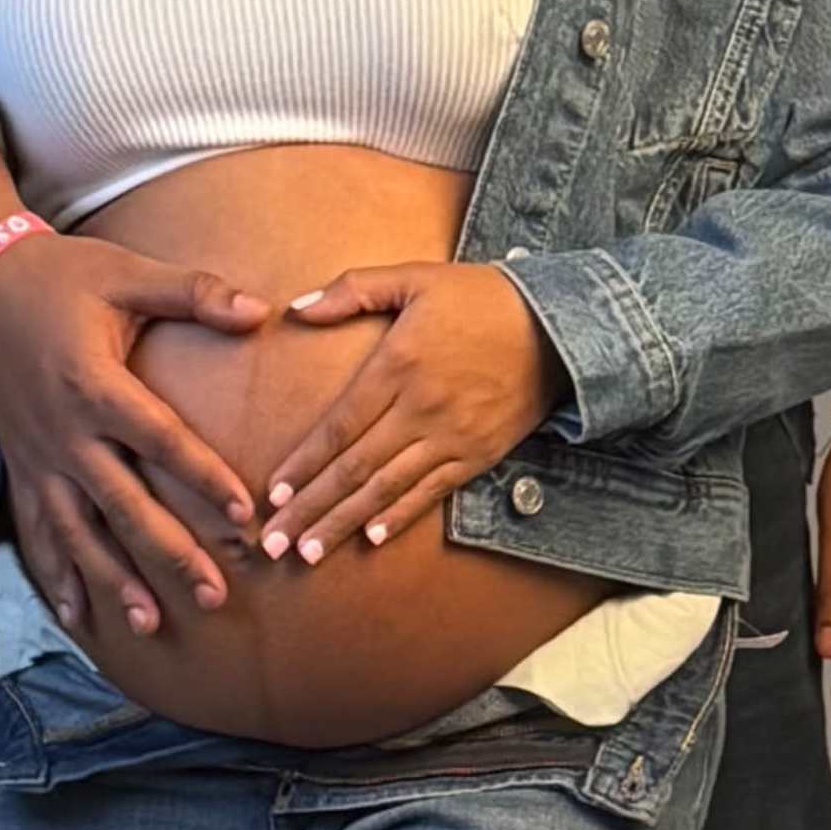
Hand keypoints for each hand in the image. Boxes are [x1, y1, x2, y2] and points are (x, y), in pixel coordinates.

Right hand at [0, 228, 273, 641]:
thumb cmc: (61, 277)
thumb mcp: (126, 274)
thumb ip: (194, 293)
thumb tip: (261, 311)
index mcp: (94, 383)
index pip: (159, 440)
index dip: (203, 477)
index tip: (243, 514)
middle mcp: (64, 431)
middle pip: (122, 504)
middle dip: (168, 554)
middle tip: (213, 595)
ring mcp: (38, 456)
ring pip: (78, 532)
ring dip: (113, 580)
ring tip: (150, 623)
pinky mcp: (20, 467)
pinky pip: (37, 531)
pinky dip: (56, 575)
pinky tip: (78, 616)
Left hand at [265, 262, 562, 557]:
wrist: (557, 326)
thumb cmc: (480, 297)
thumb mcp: (414, 277)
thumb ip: (352, 289)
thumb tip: (297, 309)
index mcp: (397, 366)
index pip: (339, 426)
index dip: (303, 464)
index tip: (273, 493)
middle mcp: (420, 409)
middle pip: (354, 469)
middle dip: (310, 509)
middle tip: (272, 543)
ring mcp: (451, 437)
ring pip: (387, 489)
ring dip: (344, 524)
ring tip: (309, 553)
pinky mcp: (477, 455)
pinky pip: (431, 493)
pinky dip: (400, 517)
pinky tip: (371, 539)